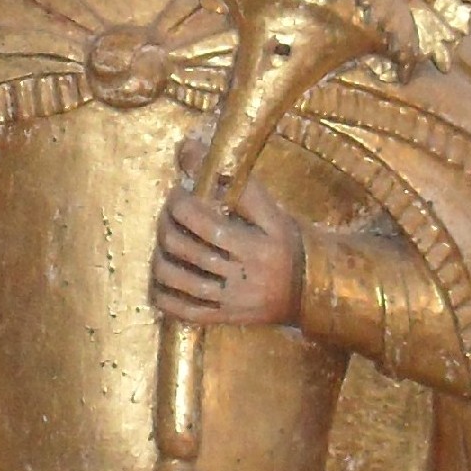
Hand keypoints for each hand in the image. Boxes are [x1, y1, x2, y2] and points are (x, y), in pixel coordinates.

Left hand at [152, 135, 301, 327]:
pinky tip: (163, 279)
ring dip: (160, 257)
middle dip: (167, 224)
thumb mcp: (274, 214)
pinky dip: (164, 295)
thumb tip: (193, 152)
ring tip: (165, 242)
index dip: (182, 204)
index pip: (205, 224)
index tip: (180, 191)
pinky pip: (183, 312)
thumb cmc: (288, 244)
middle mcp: (242, 276)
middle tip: (169, 212)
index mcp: (255, 247)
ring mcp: (231, 301)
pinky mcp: (224, 318)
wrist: (310, 291)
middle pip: (185, 250)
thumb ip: (238, 187)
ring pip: (178, 281)